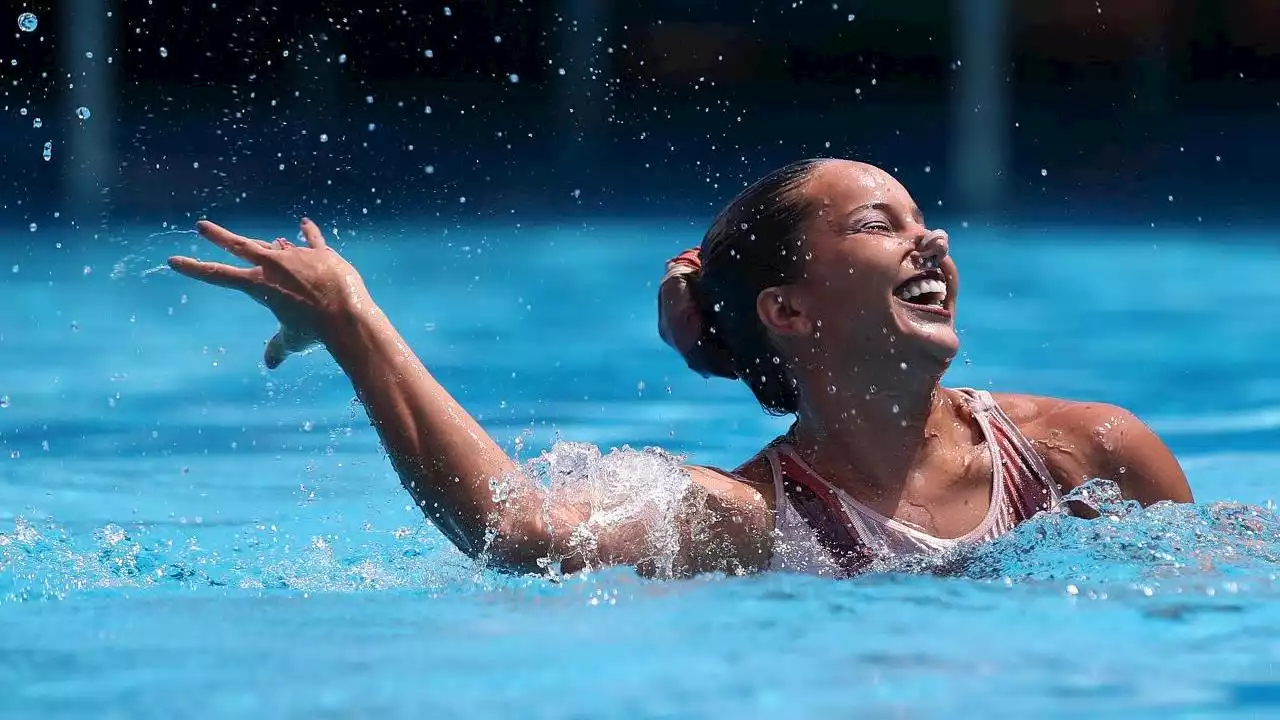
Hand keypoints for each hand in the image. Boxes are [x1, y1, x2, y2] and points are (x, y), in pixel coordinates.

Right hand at [168, 218, 370, 368]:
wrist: (345, 314)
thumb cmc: (315, 330)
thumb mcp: (292, 341)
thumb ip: (278, 348)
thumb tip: (271, 363)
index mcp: (258, 285)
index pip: (218, 275)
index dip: (194, 268)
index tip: (173, 260)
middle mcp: (273, 265)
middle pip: (239, 246)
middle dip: (218, 237)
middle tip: (202, 226)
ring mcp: (296, 255)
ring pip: (274, 243)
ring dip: (265, 242)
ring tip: (256, 241)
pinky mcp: (321, 253)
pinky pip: (312, 239)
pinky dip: (309, 232)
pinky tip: (304, 223)